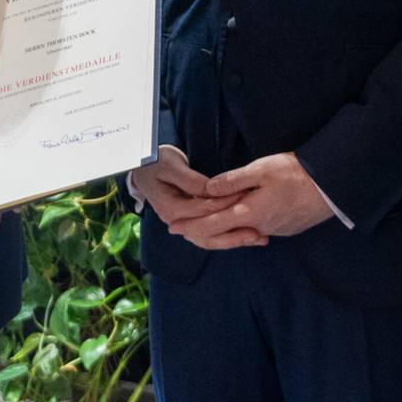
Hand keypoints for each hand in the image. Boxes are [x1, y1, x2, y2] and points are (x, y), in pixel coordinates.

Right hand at [136, 145, 263, 249]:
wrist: (142, 166)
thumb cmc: (156, 161)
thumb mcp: (172, 166)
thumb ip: (192, 181)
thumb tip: (211, 190)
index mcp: (172, 209)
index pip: (204, 210)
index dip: (226, 204)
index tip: (247, 196)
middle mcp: (177, 222)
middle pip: (208, 236)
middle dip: (234, 235)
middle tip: (259, 233)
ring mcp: (184, 224)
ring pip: (211, 239)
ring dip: (234, 240)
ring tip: (259, 239)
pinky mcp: (192, 221)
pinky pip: (211, 233)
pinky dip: (228, 235)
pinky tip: (247, 235)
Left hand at [192, 152, 334, 241]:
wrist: (332, 188)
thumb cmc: (296, 174)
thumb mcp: (261, 169)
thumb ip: (233, 180)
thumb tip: (208, 189)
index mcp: (248, 213)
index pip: (211, 224)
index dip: (190, 226)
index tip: (173, 228)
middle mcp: (258, 227)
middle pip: (223, 234)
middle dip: (201, 231)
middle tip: (182, 230)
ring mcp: (273, 230)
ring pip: (240, 233)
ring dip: (222, 230)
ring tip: (208, 224)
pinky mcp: (285, 229)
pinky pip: (257, 231)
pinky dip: (242, 228)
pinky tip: (240, 221)